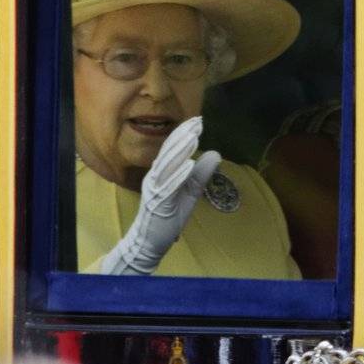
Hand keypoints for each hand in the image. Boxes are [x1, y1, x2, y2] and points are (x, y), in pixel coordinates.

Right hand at [96, 117, 221, 274]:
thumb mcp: (189, 193)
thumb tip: (215, 153)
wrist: (148, 243)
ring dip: (180, 151)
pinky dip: (178, 176)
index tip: (197, 120)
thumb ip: (200, 174)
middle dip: (182, 136)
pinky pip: (168, 188)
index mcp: (161, 173)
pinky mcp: (157, 205)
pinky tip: (188, 166)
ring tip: (193, 138)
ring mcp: (154, 191)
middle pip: (168, 153)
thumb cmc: (167, 217)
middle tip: (197, 122)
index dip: (183, 134)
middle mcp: (155, 178)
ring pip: (167, 167)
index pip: (172, 150)